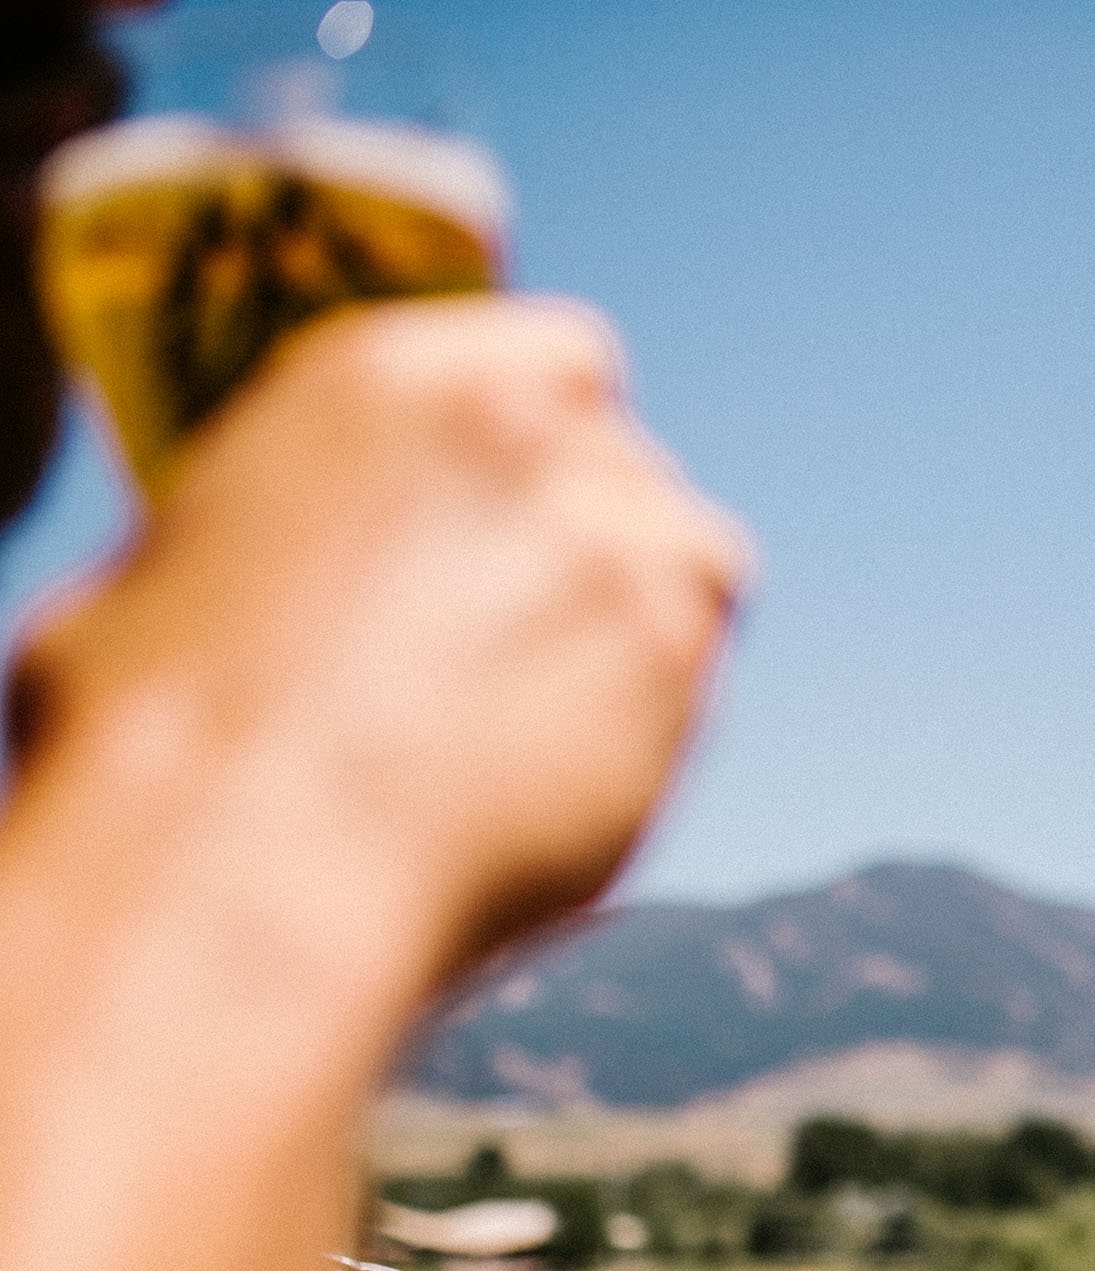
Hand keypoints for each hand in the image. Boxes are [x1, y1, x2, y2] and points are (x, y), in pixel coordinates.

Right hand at [8, 293, 746, 984]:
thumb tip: (290, 565)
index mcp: (391, 376)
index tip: (529, 512)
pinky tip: (588, 768)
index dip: (554, 445)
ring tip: (555, 714)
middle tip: (527, 641)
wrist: (250, 861)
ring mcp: (618, 535)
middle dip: (590, 543)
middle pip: (627, 465)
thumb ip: (286, 532)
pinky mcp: (677, 651)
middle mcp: (525, 431)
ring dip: (646, 619)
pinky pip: (709, 660)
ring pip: (694, 555)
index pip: (562, 363)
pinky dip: (671, 706)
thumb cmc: (162, 741)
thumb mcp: (173, 571)